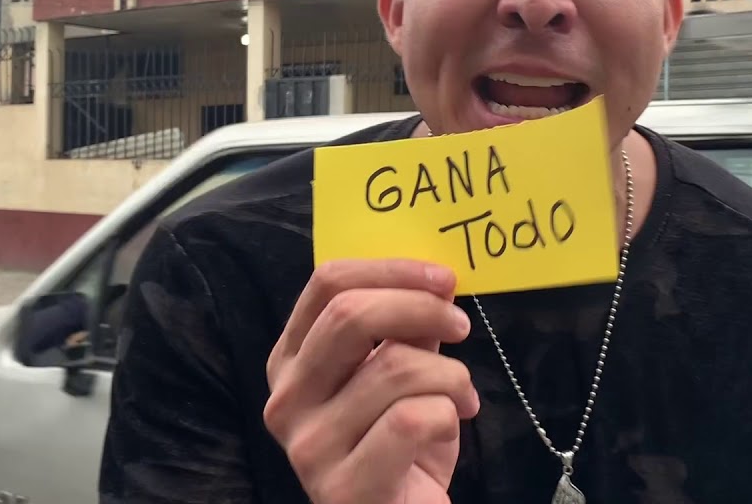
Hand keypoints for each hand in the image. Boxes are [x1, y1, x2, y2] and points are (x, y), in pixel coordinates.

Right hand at [264, 259, 479, 503]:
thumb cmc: (399, 446)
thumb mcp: (400, 375)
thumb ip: (406, 329)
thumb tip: (438, 282)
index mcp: (292, 361)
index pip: (327, 284)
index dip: (391, 270)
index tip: (444, 279)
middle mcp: (287, 399)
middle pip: (350, 315)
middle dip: (420, 308)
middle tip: (461, 326)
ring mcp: (308, 445)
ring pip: (393, 367)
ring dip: (450, 375)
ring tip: (463, 396)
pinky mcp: (341, 487)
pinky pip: (411, 419)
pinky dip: (448, 413)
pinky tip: (452, 425)